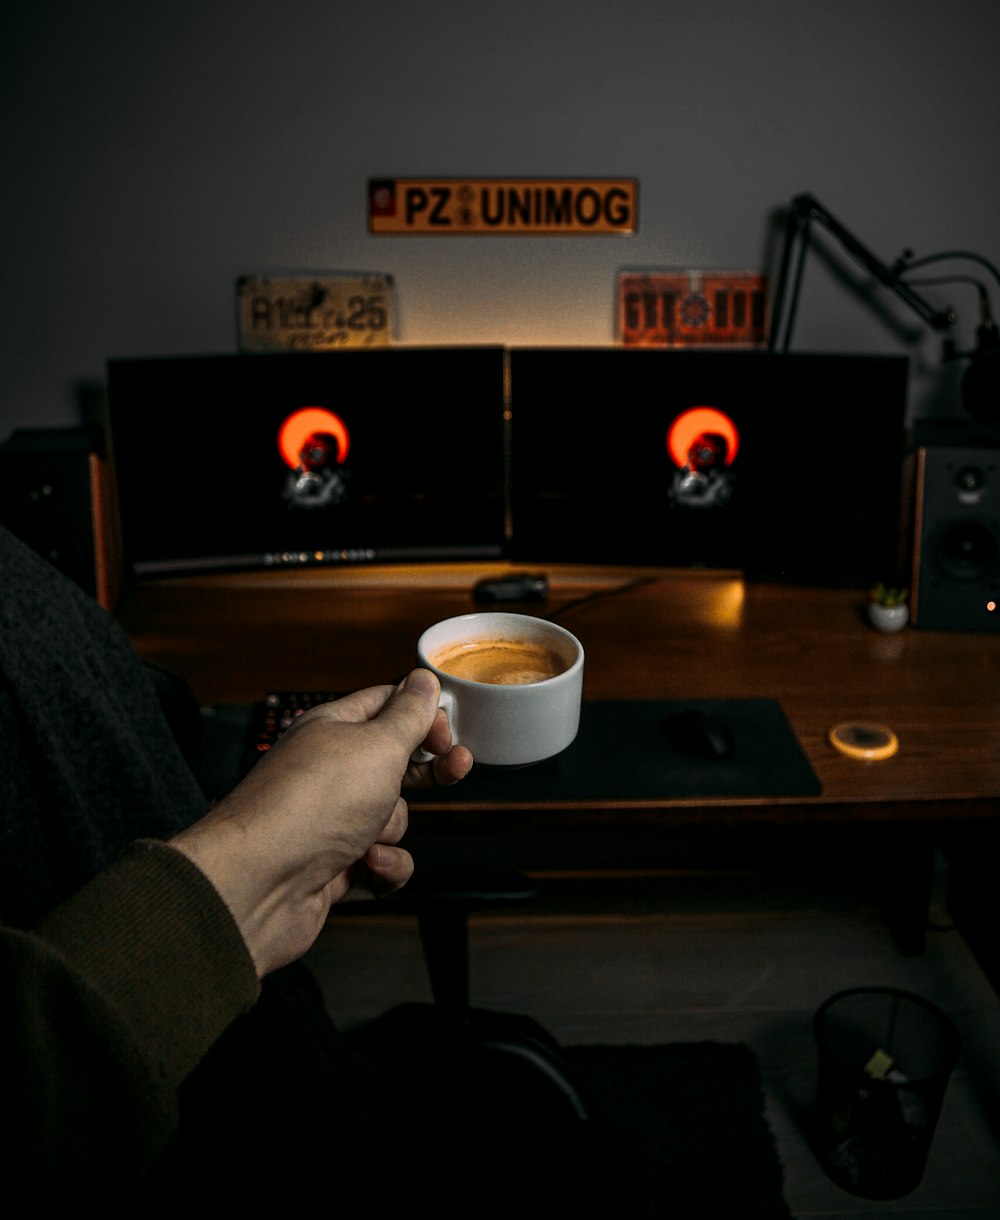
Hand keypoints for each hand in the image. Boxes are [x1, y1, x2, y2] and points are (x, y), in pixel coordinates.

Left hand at [168, 668, 471, 976]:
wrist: (258, 883)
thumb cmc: (311, 805)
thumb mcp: (376, 745)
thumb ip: (408, 714)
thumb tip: (422, 679)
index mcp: (332, 730)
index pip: (385, 706)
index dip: (421, 714)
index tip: (448, 732)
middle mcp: (327, 772)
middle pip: (393, 763)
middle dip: (428, 770)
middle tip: (455, 768)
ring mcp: (327, 821)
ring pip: (390, 819)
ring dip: (391, 829)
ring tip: (368, 833)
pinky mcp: (330, 868)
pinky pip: (379, 864)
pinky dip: (382, 868)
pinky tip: (366, 866)